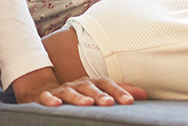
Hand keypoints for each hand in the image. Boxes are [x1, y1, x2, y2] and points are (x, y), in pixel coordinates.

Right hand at [11, 67, 143, 106]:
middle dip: (99, 95)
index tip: (129, 101)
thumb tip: (145, 94)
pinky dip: (50, 100)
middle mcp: (77, 84)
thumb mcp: (98, 92)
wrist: (43, 89)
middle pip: (89, 86)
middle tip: (109, 103)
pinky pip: (46, 97)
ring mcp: (61, 90)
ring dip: (78, 97)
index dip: (118, 91)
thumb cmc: (77, 93)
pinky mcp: (44, 96)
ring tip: (87, 104)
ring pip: (70, 91)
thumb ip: (119, 92)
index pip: (106, 84)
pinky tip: (56, 105)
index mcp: (91, 83)